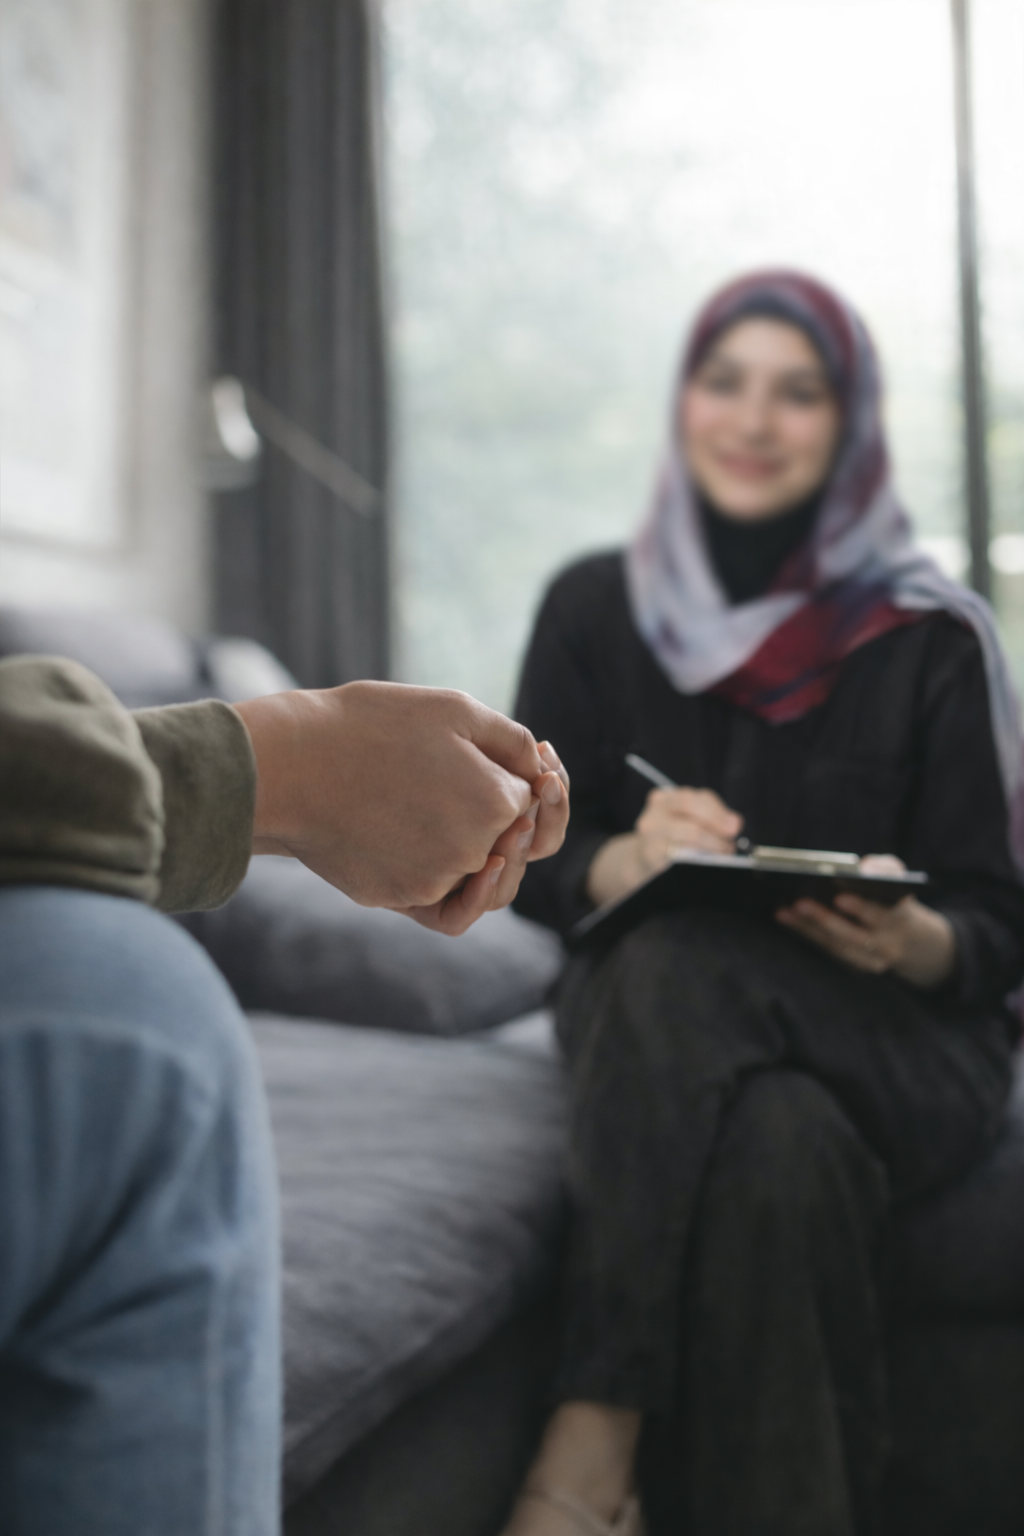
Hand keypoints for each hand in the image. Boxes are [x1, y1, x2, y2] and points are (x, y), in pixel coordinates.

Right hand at [235, 682, 568, 933]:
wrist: (290, 766)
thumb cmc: (372, 726)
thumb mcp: (454, 710)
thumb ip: (513, 742)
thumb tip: (542, 774)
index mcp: (498, 803)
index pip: (534, 801)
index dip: (526, 779)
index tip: (498, 759)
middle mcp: (476, 852)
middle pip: (515, 846)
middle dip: (511, 819)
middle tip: (472, 783)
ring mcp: (437, 882)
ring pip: (484, 882)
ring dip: (485, 857)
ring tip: (451, 815)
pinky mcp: (400, 899)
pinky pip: (444, 905)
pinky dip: (452, 888)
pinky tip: (445, 864)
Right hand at [587, 785, 741, 905]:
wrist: (638, 861)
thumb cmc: (670, 840)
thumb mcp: (685, 823)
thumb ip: (710, 818)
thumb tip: (734, 823)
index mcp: (666, 798)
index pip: (699, 798)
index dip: (720, 811)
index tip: (736, 825)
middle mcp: (656, 810)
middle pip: (691, 807)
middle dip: (717, 822)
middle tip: (732, 837)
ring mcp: (651, 831)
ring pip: (690, 831)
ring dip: (714, 843)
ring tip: (724, 852)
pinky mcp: (650, 852)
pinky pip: (682, 853)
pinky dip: (700, 857)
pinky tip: (707, 861)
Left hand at [776, 854, 955, 988]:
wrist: (909, 939)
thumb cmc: (893, 898)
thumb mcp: (898, 879)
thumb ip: (885, 869)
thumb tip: (864, 868)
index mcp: (901, 919)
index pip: (882, 914)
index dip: (860, 907)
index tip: (839, 897)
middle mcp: (888, 945)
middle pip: (853, 935)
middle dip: (825, 919)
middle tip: (800, 902)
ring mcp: (871, 961)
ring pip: (837, 946)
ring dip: (808, 928)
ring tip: (785, 910)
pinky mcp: (855, 967)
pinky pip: (828, 951)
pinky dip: (806, 934)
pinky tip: (786, 917)